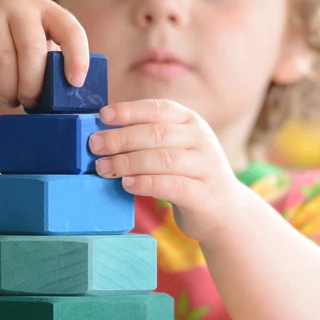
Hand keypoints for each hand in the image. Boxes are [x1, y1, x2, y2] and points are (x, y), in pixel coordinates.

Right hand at [0, 0, 88, 105]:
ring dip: (10, 89)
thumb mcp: (34, 42)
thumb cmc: (10, 43)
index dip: (77, 57)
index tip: (75, 83)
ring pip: (4, 62)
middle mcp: (17, 6)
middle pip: (31, 50)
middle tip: (32, 102)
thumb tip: (68, 95)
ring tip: (12, 97)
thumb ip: (51, 61)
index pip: (70, 29)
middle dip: (33, 84)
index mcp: (44, 10)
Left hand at [89, 99, 240, 242]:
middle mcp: (201, 140)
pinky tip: (126, 184)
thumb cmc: (189, 177)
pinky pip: (170, 185)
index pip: (158, 109)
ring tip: (104, 168)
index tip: (103, 115)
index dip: (129, 110)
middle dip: (120, 138)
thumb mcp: (175, 149)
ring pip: (161, 159)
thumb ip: (149, 139)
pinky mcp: (203, 194)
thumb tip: (104, 134)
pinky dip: (144, 183)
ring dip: (127, 162)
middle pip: (155, 133)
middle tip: (95, 145)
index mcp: (191, 122)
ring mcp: (205, 167)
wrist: (225, 211)